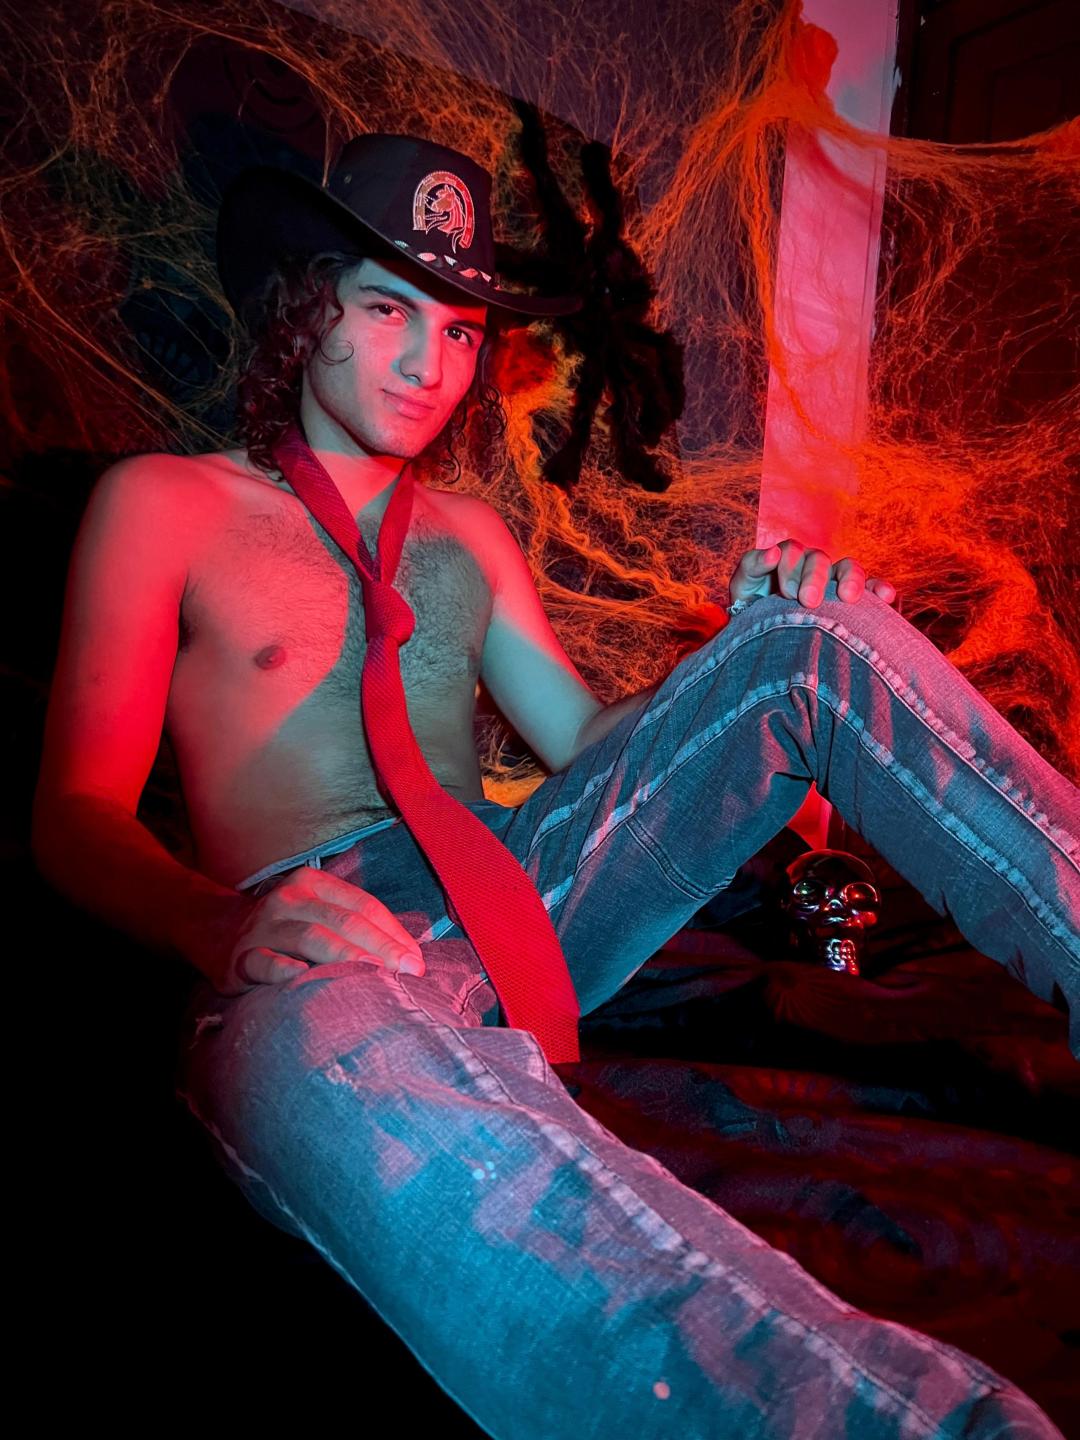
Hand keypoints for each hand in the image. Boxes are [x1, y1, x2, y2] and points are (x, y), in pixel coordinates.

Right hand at [196, 866, 426, 995]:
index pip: (364, 906)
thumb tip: (408, 956)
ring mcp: (264, 926)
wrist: (213, 931)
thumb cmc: (283, 927)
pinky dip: (287, 971)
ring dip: (347, 958)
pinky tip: (306, 980)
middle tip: (408, 975)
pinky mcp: (241, 957)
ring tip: (375, 977)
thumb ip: (354, 926)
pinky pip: (266, 963)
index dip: (395, 934)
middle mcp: (290, 898)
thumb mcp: (315, 912)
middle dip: (382, 948)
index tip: (418, 964)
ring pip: (312, 938)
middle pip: (344, 921)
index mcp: (314, 883)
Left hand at [728, 540, 896, 608]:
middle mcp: (811, 566)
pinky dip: (879, 588)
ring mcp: (834, 580)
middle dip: (814, 577)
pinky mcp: (853, 597)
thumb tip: (772, 553)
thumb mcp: (744, 587)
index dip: (790, 566)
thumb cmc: (752, 611)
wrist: (765, 638)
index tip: (787, 591)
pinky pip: (872, 587)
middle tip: (807, 601)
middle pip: (819, 559)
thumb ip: (752, 566)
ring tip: (848, 597)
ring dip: (850, 578)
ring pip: (847, 568)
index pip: (791, 552)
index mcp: (786, 561)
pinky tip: (886, 597)